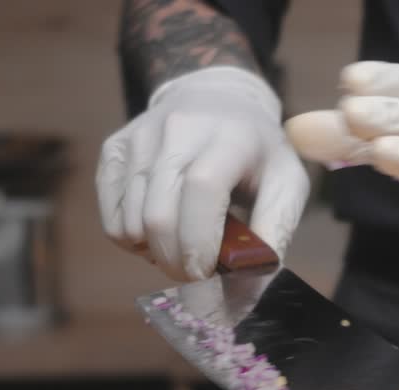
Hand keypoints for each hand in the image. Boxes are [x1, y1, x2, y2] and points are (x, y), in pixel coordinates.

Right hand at [97, 67, 309, 280]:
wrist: (216, 98)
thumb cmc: (256, 153)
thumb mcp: (286, 183)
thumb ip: (275, 229)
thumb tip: (253, 281)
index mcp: (230, 137)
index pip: (201, 189)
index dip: (198, 240)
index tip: (206, 272)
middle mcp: (179, 129)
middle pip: (159, 214)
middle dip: (175, 261)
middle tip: (194, 274)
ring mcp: (140, 137)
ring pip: (131, 221)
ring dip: (154, 253)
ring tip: (179, 247)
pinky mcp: (114, 148)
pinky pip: (112, 215)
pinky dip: (131, 239)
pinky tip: (156, 233)